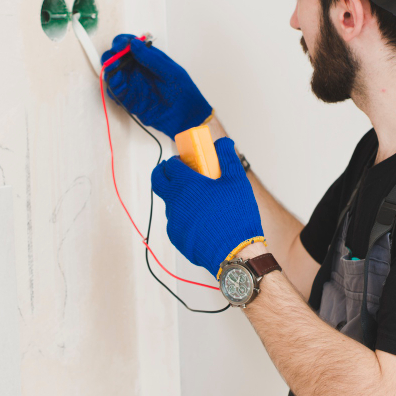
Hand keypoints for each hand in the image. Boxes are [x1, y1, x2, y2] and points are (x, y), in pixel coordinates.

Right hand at [101, 33, 212, 139]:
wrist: (186, 117)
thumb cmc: (183, 91)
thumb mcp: (170, 71)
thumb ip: (150, 58)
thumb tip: (133, 43)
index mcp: (148, 59)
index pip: (130, 46)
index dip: (122, 43)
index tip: (120, 46)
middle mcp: (137, 70)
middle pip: (116, 59)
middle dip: (111, 57)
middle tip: (113, 59)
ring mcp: (133, 85)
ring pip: (113, 75)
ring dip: (109, 71)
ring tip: (113, 71)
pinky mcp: (130, 100)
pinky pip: (116, 93)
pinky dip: (113, 87)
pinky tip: (117, 84)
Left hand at [151, 138, 264, 277]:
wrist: (236, 253)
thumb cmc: (237, 215)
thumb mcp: (237, 181)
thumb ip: (227, 157)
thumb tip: (223, 142)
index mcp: (186, 185)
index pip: (170, 165)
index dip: (176, 160)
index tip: (184, 161)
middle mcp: (174, 202)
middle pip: (157, 181)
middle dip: (163, 173)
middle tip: (175, 173)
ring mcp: (173, 221)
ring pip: (170, 203)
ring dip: (178, 198)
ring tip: (201, 202)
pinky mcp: (176, 238)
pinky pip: (176, 222)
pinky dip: (185, 218)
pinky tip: (203, 221)